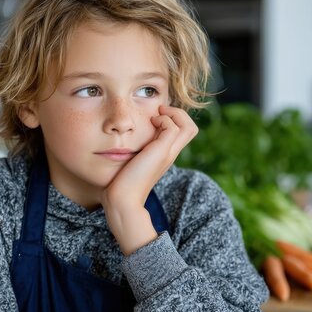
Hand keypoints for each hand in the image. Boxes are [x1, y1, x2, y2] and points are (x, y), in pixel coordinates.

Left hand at [102, 105, 198, 254]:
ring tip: (156, 116)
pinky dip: (164, 119)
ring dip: (173, 114)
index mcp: (165, 155)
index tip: (154, 116)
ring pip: (188, 126)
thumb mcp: (130, 162)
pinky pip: (173, 127)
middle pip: (191, 128)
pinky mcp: (162, 152)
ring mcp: (168, 153)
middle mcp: (171, 154)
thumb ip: (133, 151)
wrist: (123, 199)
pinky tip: (150, 123)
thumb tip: (122, 140)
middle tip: (158, 112)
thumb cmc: (120, 183)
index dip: (174, 119)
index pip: (183, 133)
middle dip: (178, 113)